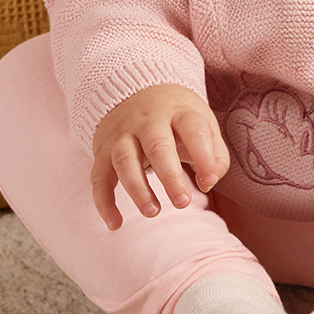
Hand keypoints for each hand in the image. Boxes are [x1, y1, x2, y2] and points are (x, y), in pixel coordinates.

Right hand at [90, 85, 229, 228]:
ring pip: (124, 160)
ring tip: (153, 212)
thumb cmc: (176, 117)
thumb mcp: (202, 123)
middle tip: (182, 202)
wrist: (133, 89)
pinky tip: (114, 224)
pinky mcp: (103, 150)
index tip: (209, 181)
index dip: (203, 156)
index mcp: (179, 112)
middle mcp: (148, 121)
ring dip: (137, 189)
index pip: (193, 130)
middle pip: (157, 146)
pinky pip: (99, 177)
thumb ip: (214, 153)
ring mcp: (122, 135)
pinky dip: (104, 202)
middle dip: (169, 176)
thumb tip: (208, 182)